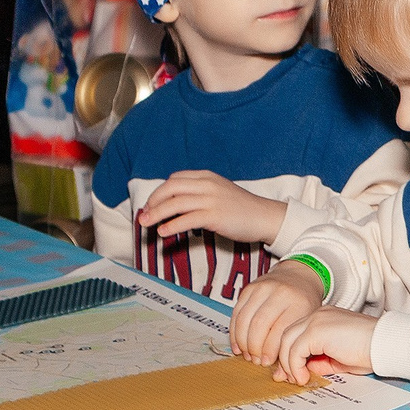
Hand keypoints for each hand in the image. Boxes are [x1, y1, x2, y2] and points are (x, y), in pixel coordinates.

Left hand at [138, 171, 287, 244]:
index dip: (159, 192)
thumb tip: (175, 203)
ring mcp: (211, 199)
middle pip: (171, 188)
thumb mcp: (219, 192)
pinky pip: (187, 219)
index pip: (175, 179)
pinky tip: (163, 232)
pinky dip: (171, 225)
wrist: (264, 216)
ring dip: (156, 214)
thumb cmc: (241, 208)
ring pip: (175, 203)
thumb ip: (200, 192)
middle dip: (153, 202)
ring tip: (146, 225)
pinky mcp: (215, 215)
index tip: (152, 205)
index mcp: (207, 176)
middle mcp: (207, 184)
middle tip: (144, 216)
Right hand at [231, 261, 324, 364]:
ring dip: (242, 342)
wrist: (299, 276)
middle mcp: (280, 293)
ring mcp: (263, 288)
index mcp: (299, 303)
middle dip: (254, 348)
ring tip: (247, 354)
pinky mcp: (249, 288)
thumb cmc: (304, 303)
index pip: (279, 331)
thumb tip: (279, 374)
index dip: (270, 351)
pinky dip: (234, 331)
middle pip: (259, 325)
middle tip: (255, 360)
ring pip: (245, 319)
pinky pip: (237, 312)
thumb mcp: (307, 321)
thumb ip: (293, 345)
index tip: (267, 362)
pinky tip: (238, 344)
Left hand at [274, 306, 374, 383]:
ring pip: (286, 342)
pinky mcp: (316, 331)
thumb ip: (320, 360)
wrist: (384, 344)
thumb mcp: (339, 358)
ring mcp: (316, 320)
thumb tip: (302, 370)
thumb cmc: (370, 350)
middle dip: (284, 359)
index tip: (289, 373)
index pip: (296, 333)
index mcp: (324, 317)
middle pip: (287, 335)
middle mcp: (318, 315)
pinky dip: (295, 366)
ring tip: (299, 379)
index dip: (289, 354)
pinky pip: (295, 350)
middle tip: (287, 378)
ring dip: (288, 364)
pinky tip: (304, 377)